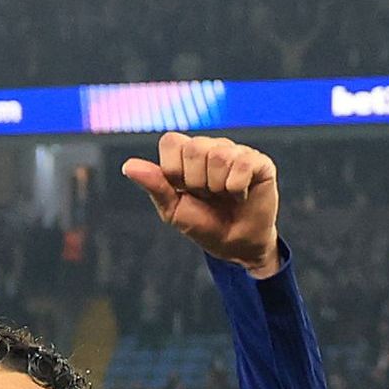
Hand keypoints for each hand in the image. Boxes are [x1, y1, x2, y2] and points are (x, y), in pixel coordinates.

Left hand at [125, 131, 281, 274]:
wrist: (235, 246)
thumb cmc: (204, 225)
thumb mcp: (173, 210)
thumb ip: (155, 186)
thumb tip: (128, 166)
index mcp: (187, 154)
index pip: (170, 141)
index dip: (173, 170)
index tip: (183, 190)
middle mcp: (212, 147)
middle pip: (194, 147)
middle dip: (196, 182)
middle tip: (207, 196)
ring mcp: (236, 152)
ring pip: (218, 156)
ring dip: (217, 186)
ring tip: (223, 195)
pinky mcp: (259, 162)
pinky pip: (242, 164)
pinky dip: (238, 188)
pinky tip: (240, 195)